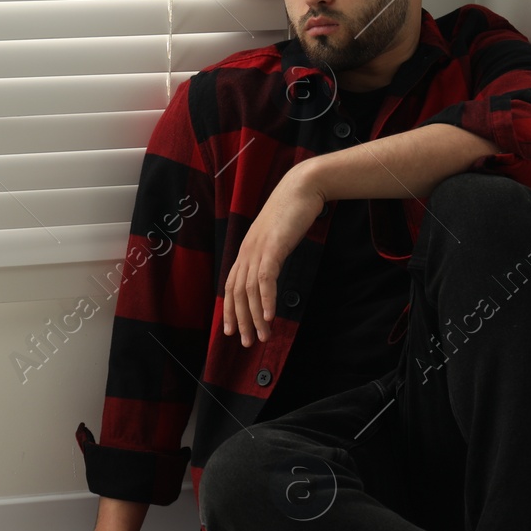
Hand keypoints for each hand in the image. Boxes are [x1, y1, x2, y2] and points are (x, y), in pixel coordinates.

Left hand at [223, 166, 325, 345]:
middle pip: (238, 293)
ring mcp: (258, 249)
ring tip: (263, 337)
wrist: (302, 187)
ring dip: (256, 317)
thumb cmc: (292, 212)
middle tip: (247, 343)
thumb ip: (270, 255)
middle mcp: (247, 251)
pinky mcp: (273, 247)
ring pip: (250, 291)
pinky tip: (270, 317)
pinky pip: (266, 279)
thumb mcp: (276, 237)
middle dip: (241, 321)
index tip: (231, 331)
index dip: (229, 310)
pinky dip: (266, 300)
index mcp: (246, 250)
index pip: (231, 286)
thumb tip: (270, 273)